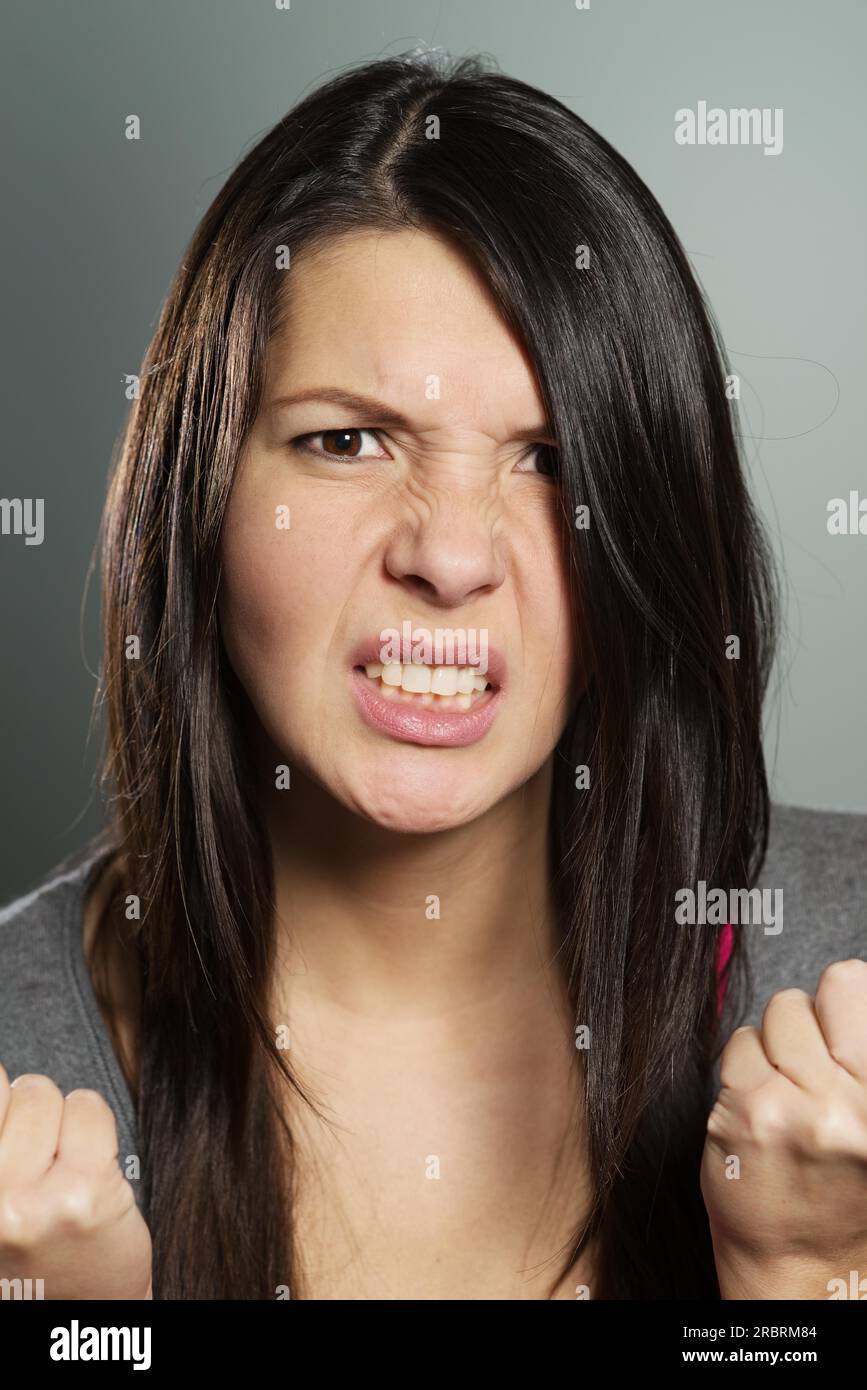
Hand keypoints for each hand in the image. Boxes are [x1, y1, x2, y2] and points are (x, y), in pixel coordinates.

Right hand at [0, 1063, 151, 1299]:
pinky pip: (89, 1110)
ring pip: (50, 1097)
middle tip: (40, 1154)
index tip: (12, 1114)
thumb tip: (2, 1079)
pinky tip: (93, 1163)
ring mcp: (32, 1199)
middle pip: (15, 1091)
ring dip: (65, 1119)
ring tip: (64, 1164)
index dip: (2, 1096)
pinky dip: (96, 1123)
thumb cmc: (35, 1257)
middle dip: (33, 1110)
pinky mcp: (82, 1193)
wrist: (84, 1312)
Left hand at [701, 958, 866, 1299]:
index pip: (849, 984)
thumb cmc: (843, 1198)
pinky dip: (741, 1071)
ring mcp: (789, 1107)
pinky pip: (734, 1050)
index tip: (832, 1026)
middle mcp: (843, 1102)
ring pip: (762, 1022)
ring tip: (782, 1095)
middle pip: (799, 1001)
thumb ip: (857, 1063)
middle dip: (798, 1028)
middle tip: (803, 1073)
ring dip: (767, 1049)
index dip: (834, 1002)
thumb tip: (840, 986)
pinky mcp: (742, 1115)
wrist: (804, 1271)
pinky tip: (755, 1109)